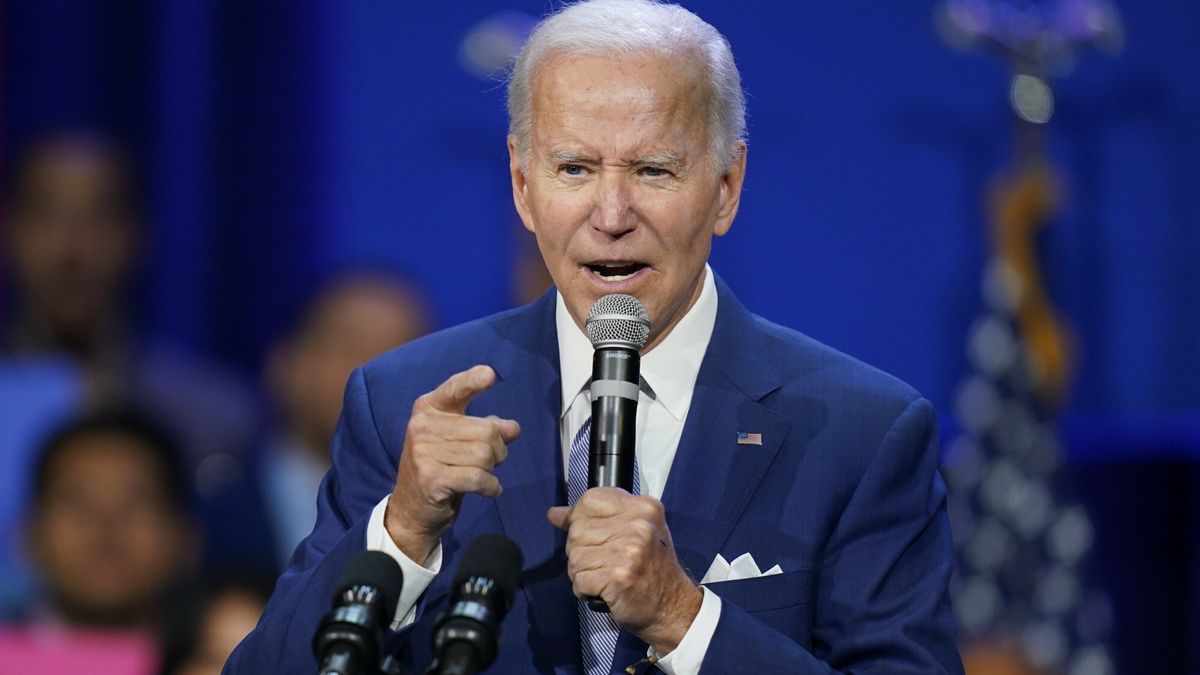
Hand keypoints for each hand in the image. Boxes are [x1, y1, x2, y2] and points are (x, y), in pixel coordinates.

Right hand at [385, 365, 519, 562]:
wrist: (411, 510)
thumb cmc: (441, 469)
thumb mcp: (460, 442)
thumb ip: (485, 429)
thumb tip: (512, 428)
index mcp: (428, 409)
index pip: (454, 389)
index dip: (473, 381)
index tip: (490, 374)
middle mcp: (422, 426)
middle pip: (486, 430)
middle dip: (498, 449)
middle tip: (491, 462)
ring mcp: (423, 452)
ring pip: (485, 455)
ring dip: (493, 469)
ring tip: (483, 476)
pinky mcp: (431, 478)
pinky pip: (478, 477)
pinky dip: (491, 486)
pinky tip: (489, 489)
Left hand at [547, 489, 701, 654]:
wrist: (672, 607)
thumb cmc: (652, 569)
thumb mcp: (634, 532)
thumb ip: (597, 519)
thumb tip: (555, 513)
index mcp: (643, 508)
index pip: (591, 499)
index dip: (577, 517)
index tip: (584, 531)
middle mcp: (638, 526)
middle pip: (577, 529)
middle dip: (580, 550)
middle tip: (602, 563)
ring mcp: (629, 551)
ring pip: (574, 556)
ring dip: (581, 572)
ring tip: (603, 577)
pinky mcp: (619, 577)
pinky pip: (579, 579)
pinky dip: (584, 589)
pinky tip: (602, 590)